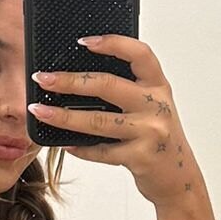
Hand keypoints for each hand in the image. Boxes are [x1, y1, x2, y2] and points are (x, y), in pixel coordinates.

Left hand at [29, 36, 201, 207]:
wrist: (179, 178)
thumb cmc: (160, 139)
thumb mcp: (152, 107)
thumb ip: (129, 90)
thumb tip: (81, 78)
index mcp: (159, 86)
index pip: (139, 54)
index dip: (112, 43)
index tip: (83, 42)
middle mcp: (156, 106)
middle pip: (107, 85)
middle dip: (69, 81)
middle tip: (44, 78)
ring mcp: (150, 132)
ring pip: (98, 121)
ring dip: (64, 116)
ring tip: (41, 111)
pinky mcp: (140, 157)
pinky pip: (101, 151)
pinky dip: (80, 148)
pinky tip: (65, 144)